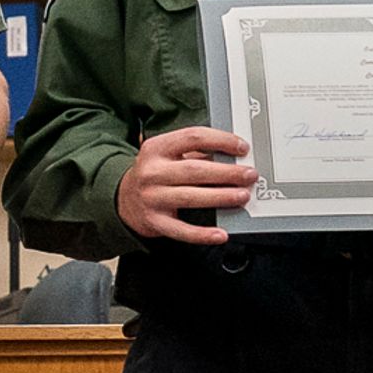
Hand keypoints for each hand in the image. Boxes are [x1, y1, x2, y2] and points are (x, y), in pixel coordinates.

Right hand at [116, 125, 253, 243]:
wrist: (123, 200)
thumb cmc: (156, 174)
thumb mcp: (167, 155)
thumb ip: (196, 153)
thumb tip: (234, 158)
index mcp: (156, 148)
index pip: (193, 137)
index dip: (221, 141)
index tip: (242, 147)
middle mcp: (151, 172)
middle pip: (195, 170)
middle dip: (227, 173)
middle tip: (249, 175)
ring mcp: (151, 197)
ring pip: (191, 197)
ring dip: (220, 197)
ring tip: (242, 196)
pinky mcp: (154, 221)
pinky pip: (181, 229)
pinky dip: (202, 233)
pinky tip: (220, 234)